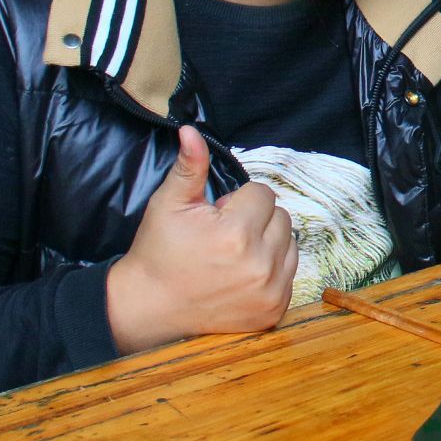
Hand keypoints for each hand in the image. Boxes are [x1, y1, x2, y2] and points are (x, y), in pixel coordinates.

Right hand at [107, 125, 297, 353]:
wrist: (150, 307)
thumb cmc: (159, 252)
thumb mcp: (168, 204)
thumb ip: (189, 167)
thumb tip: (191, 131)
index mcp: (236, 233)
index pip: (263, 194)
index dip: (238, 201)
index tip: (217, 217)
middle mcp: (260, 264)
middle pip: (281, 217)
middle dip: (255, 220)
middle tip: (223, 236)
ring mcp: (270, 291)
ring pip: (290, 243)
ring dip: (268, 243)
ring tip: (234, 255)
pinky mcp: (274, 310)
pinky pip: (291, 273)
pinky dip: (273, 269)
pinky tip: (242, 274)